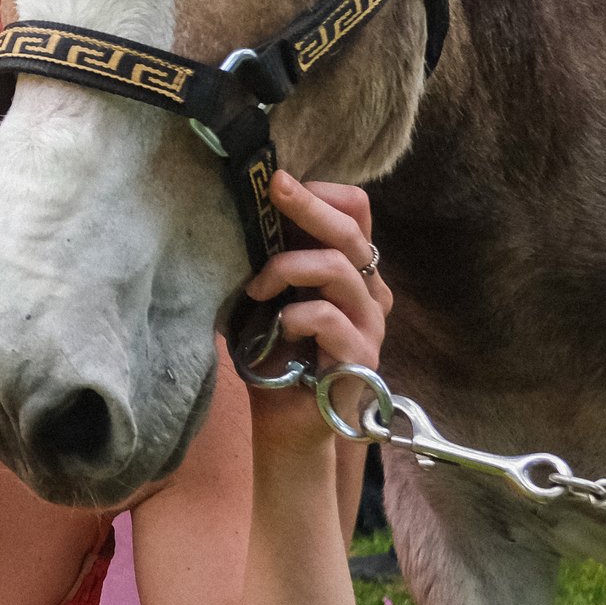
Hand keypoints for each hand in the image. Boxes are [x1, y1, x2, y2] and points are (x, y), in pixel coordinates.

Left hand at [238, 174, 390, 460]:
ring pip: (339, 268)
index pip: (356, 212)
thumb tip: (236, 208)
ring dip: (287, 267)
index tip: (278, 184)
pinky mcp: (361, 356)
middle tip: (275, 188)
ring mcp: (369, 323)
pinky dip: (296, 314)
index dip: (322, 193)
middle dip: (308, 204)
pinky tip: (278, 326)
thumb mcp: (267, 294)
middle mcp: (367, 291)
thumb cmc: (275, 353)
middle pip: (351, 231)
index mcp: (349, 269)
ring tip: (256, 288)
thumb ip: (267, 256)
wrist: (286, 421)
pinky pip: (329, 317)